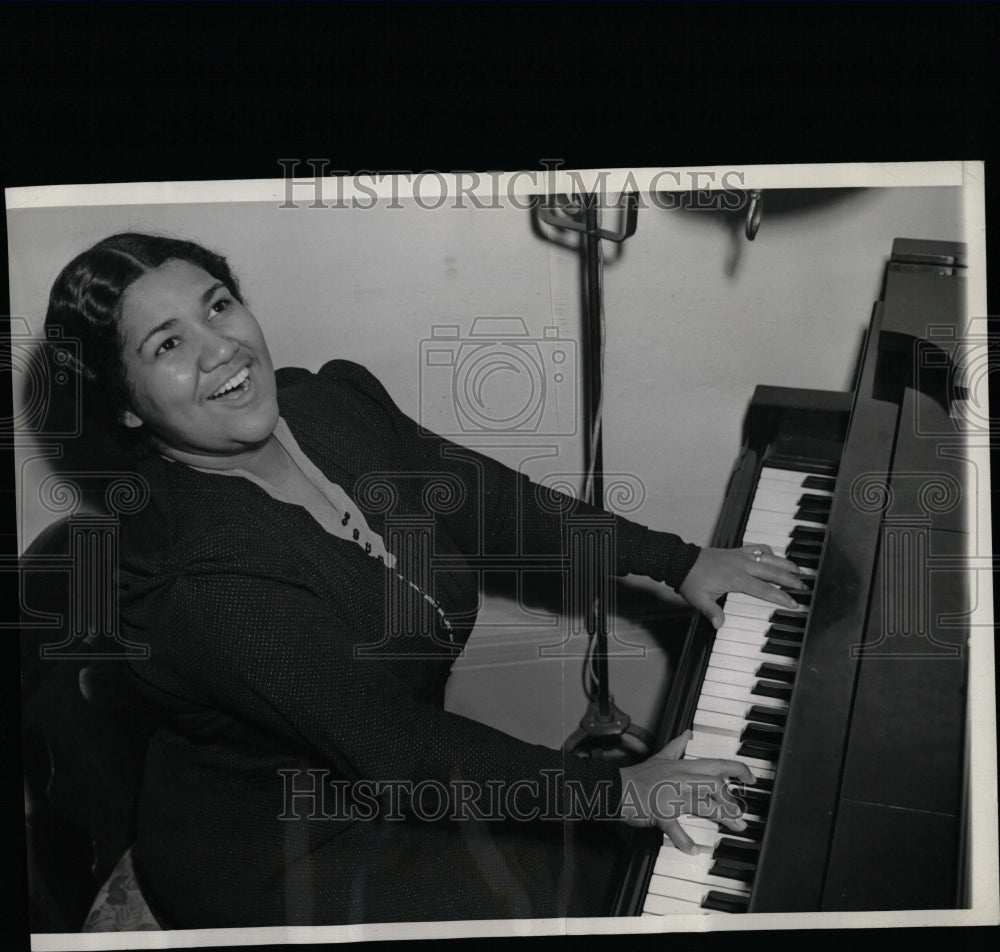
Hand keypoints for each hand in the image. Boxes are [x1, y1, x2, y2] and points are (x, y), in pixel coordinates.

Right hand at [618, 731, 754, 853]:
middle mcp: (679, 777)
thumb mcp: (660, 757)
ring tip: (736, 826)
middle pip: (714, 784)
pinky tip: (693, 849)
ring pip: (702, 803)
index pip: (716, 763)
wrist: (615, 787)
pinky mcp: (659, 811)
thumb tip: (688, 733)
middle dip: (732, 799)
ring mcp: (670, 794)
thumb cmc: (638, 776)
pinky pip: (674, 827)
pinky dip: (683, 840)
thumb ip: (677, 747)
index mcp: (682, 766)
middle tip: (740, 813)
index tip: (751, 777)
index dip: (737, 768)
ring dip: (722, 815)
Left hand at [678, 544, 805, 629]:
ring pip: (769, 558)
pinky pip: (758, 548)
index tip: (794, 603)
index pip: (764, 590)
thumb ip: (711, 612)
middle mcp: (742, 565)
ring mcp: (740, 555)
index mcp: (736, 579)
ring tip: (800, 570)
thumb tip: (719, 625)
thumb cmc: (691, 581)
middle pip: (773, 572)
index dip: (781, 597)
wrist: (681, 561)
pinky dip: (769, 552)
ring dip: (786, 563)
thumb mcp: (699, 600)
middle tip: (805, 587)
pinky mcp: (736, 550)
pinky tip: (775, 556)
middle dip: (791, 579)